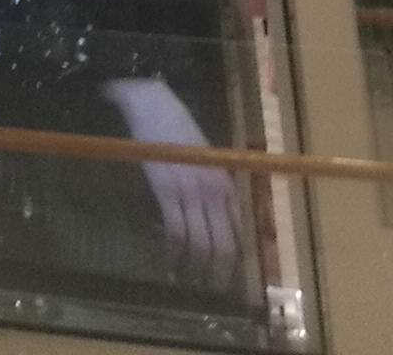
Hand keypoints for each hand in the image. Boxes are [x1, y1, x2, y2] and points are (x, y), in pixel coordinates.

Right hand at [102, 76, 246, 286]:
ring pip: (200, 244)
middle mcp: (214, 191)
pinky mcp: (166, 190)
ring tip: (188, 282)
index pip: (238, 232)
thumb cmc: (178, 129)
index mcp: (226, 184)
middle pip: (223, 245)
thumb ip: (213, 187)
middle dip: (219, 273)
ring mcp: (191, 191)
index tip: (226, 275)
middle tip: (211, 289)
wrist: (153, 103)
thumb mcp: (205, 160)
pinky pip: (174, 231)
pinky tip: (169, 262)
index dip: (235, 259)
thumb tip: (214, 221)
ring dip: (194, 269)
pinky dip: (172, 252)